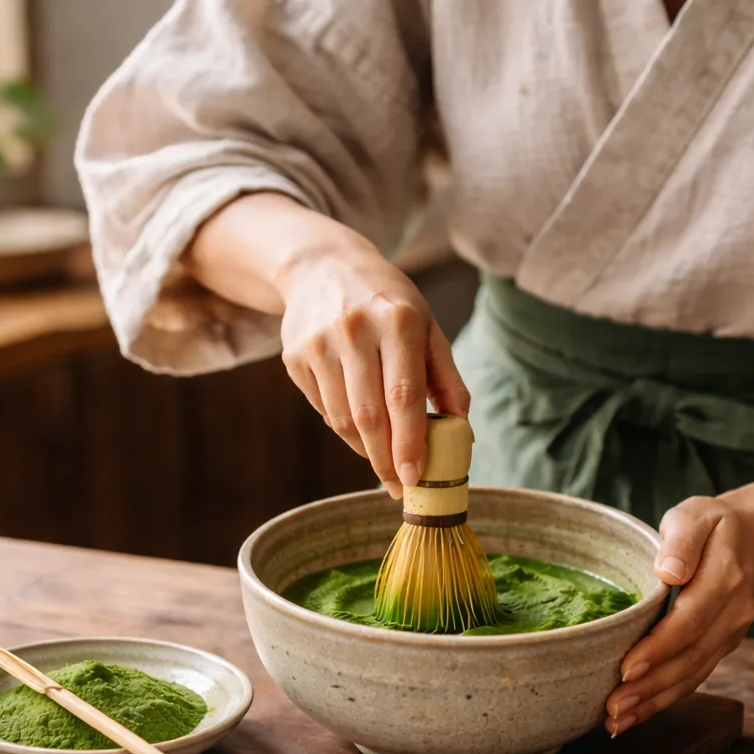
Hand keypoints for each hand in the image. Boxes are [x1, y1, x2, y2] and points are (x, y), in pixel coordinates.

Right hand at [276, 241, 469, 497]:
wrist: (322, 266)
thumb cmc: (387, 302)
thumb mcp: (426, 325)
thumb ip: (446, 377)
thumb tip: (460, 429)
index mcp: (397, 321)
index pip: (403, 395)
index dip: (410, 442)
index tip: (415, 478)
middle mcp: (354, 330)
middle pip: (369, 415)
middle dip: (386, 460)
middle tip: (399, 487)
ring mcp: (318, 344)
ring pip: (342, 419)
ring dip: (366, 449)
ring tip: (384, 461)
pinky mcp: (294, 357)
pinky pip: (323, 409)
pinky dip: (345, 429)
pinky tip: (360, 429)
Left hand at [604, 496, 753, 735]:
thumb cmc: (714, 524)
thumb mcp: (695, 515)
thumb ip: (681, 542)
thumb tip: (668, 572)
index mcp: (725, 578)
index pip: (689, 621)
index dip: (659, 648)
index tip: (626, 669)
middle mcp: (734, 613)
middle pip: (690, 657)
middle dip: (650, 687)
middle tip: (612, 708)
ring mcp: (731, 634)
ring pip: (693, 674)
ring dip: (655, 701)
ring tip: (617, 721)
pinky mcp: (722, 645)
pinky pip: (695, 676)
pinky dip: (667, 698)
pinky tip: (638, 713)